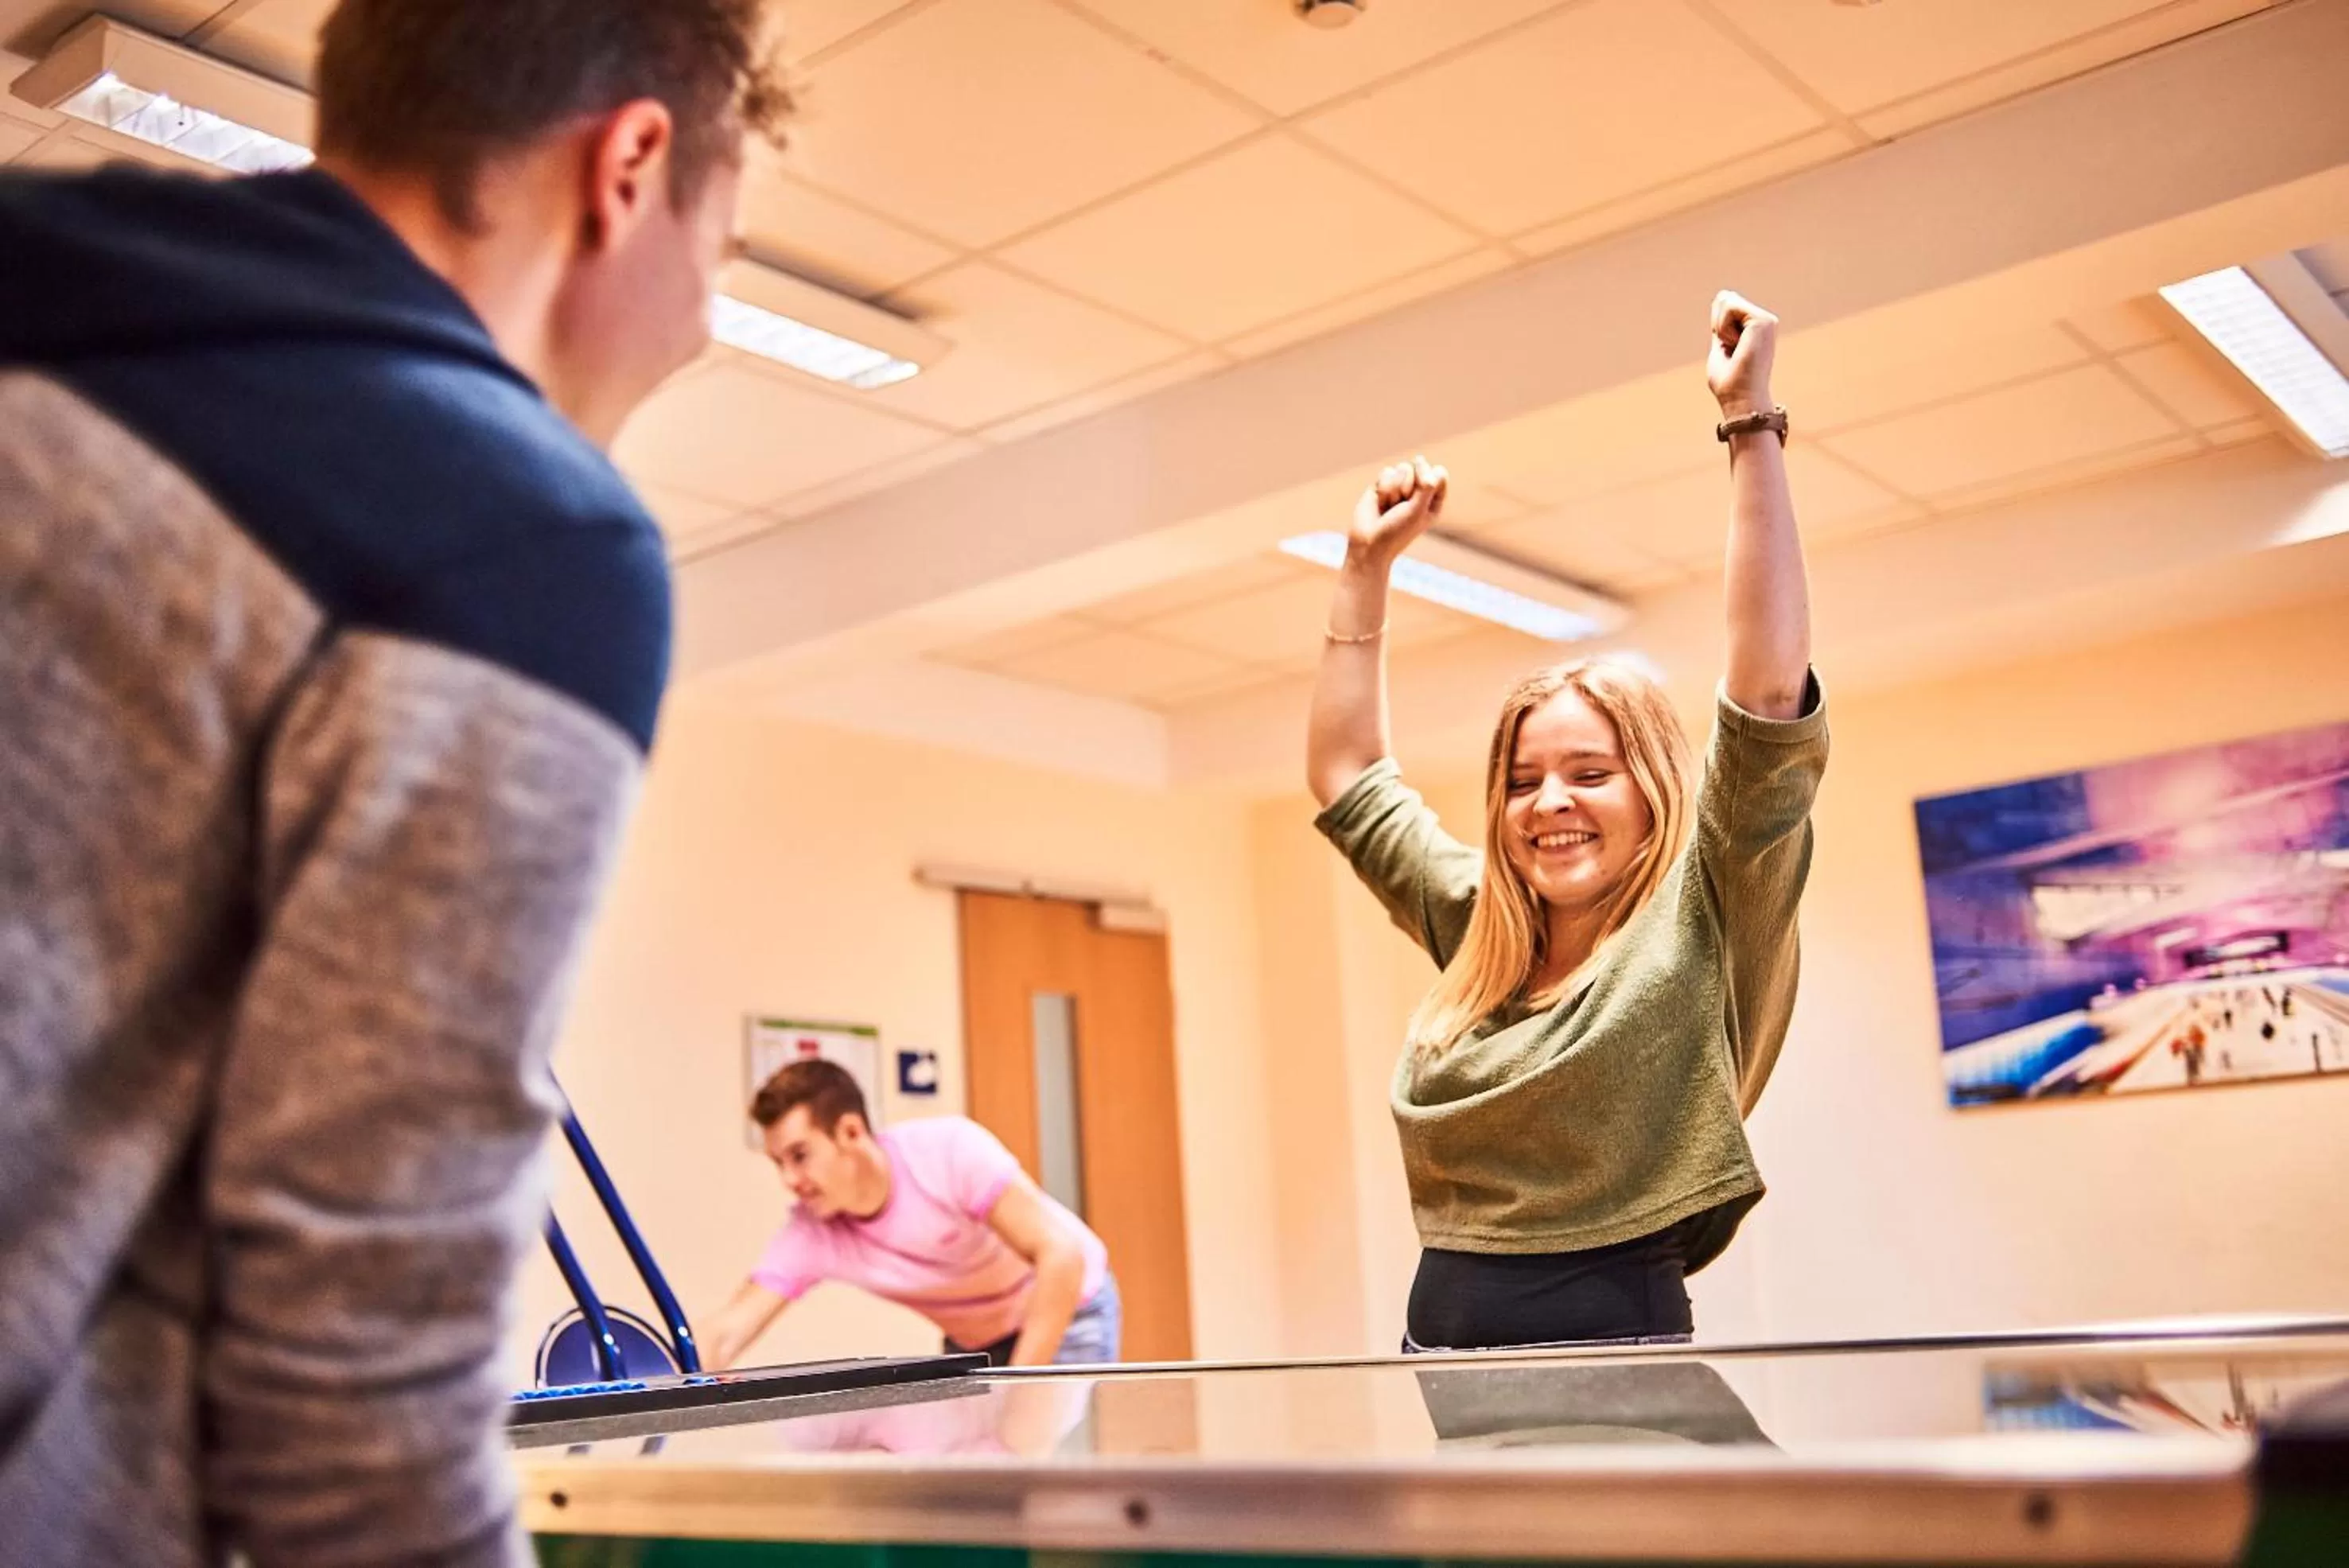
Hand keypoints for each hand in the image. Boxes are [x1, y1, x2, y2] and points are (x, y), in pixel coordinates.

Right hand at [1347, 455, 1447, 565]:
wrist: (1368, 544)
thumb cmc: (1397, 532)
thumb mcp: (1418, 510)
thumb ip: (1426, 484)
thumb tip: (1419, 458)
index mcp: (1433, 500)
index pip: (1439, 473)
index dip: (1428, 479)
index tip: (1420, 494)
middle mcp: (1418, 493)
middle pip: (1420, 467)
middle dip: (1409, 485)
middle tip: (1402, 506)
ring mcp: (1399, 488)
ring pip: (1402, 468)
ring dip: (1395, 488)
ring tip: (1390, 506)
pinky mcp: (1382, 486)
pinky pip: (1386, 472)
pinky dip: (1383, 488)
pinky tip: (1380, 503)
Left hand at [1707, 291, 1777, 417]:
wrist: (1741, 400)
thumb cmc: (1730, 383)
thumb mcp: (1721, 345)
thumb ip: (1722, 324)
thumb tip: (1724, 296)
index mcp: (1754, 329)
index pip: (1725, 304)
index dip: (1716, 325)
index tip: (1727, 349)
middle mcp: (1763, 322)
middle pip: (1725, 298)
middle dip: (1717, 324)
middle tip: (1730, 349)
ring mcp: (1767, 321)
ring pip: (1727, 301)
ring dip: (1721, 328)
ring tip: (1735, 349)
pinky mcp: (1764, 321)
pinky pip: (1730, 307)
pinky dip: (1724, 329)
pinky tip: (1737, 346)